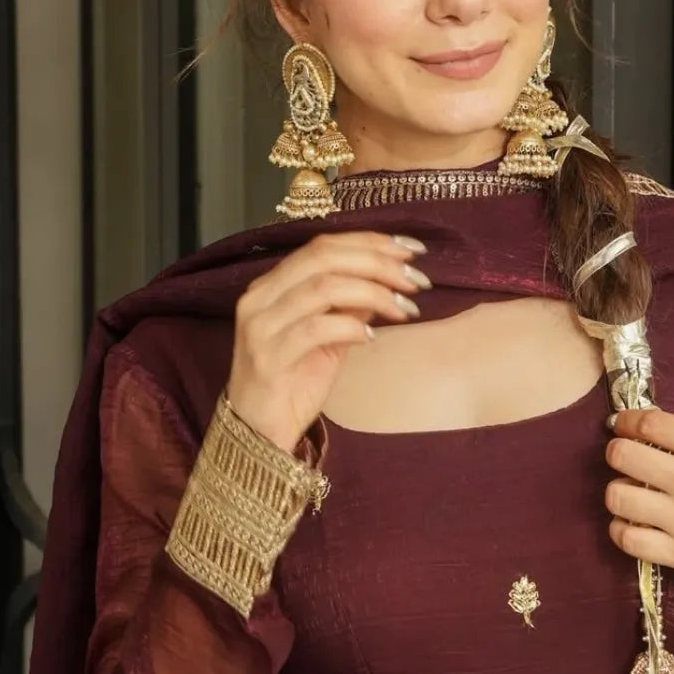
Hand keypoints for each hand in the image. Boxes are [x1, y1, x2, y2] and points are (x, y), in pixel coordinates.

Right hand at [227, 231, 428, 452]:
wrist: (258, 432)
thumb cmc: (293, 382)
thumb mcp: (329, 337)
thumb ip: (351, 305)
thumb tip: (389, 277)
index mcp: (272, 285)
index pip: (322, 245)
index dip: (370, 242)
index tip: (412, 250)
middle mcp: (260, 298)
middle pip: (323, 258)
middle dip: (377, 263)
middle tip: (415, 280)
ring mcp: (260, 327)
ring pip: (322, 288)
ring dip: (373, 292)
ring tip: (404, 309)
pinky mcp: (268, 358)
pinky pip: (316, 329)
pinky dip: (351, 327)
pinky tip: (371, 338)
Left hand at [605, 409, 673, 583]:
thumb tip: (650, 432)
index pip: (650, 423)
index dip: (625, 421)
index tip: (619, 424)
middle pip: (624, 456)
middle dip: (616, 453)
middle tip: (621, 458)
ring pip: (618, 497)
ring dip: (617, 493)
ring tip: (628, 494)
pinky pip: (628, 539)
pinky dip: (621, 530)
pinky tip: (630, 525)